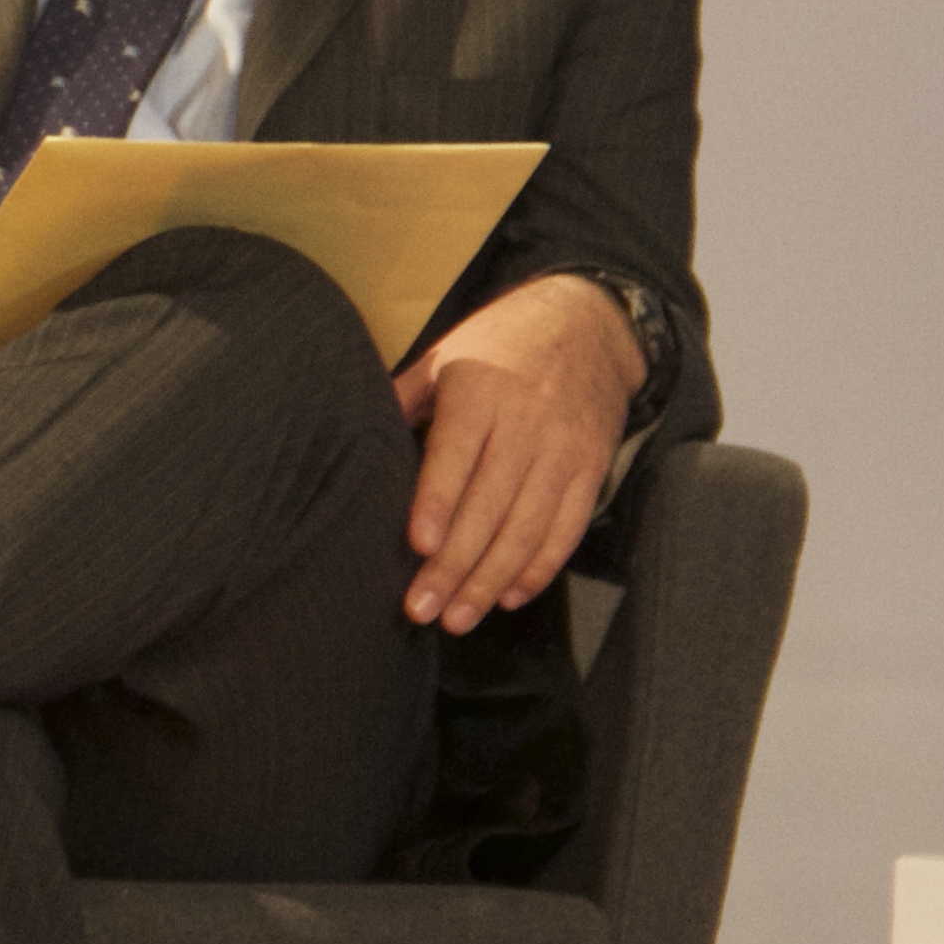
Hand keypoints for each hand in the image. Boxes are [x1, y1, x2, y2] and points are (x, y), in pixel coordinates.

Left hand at [389, 272, 645, 633]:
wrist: (590, 325)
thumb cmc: (499, 343)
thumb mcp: (445, 354)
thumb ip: (402, 398)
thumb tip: (351, 436)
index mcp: (480, 392)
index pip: (456, 456)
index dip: (438, 504)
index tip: (417, 546)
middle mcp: (526, 424)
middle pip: (489, 506)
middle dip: (455, 564)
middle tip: (422, 609)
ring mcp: (563, 451)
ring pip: (527, 528)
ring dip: (491, 580)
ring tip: (458, 618)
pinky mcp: (591, 470)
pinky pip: (566, 529)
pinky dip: (539, 568)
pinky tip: (508, 596)